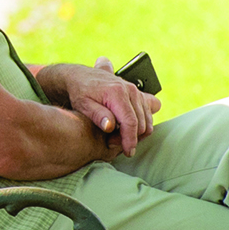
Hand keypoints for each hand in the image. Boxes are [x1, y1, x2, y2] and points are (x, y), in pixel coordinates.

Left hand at [36, 61, 158, 161]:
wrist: (80, 77)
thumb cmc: (80, 92)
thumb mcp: (83, 105)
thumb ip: (97, 115)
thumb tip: (110, 126)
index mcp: (117, 92)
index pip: (130, 122)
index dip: (130, 140)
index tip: (128, 152)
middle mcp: (130, 90)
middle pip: (141, 123)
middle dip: (129, 138)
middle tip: (111, 143)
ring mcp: (136, 91)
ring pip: (147, 120)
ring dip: (136, 133)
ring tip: (115, 136)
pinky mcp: (138, 94)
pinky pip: (148, 113)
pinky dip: (141, 124)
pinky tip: (126, 128)